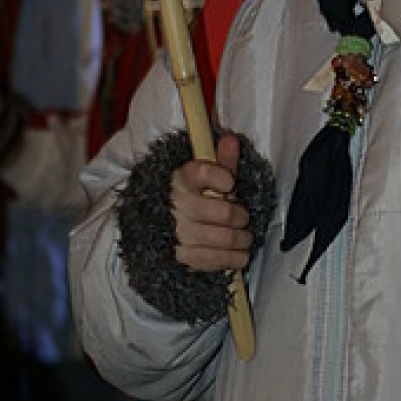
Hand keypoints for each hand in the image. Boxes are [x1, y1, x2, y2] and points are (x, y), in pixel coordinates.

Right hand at [171, 131, 254, 271]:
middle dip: (241, 216)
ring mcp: (179, 233)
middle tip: (244, 217)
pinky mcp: (182, 256)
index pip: (203, 174)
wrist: (154, 225)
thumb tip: (231, 140)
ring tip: (246, 237)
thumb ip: (220, 161)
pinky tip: (241, 254)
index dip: (222, 178)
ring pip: (223, 238)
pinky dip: (234, 258)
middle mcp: (178, 206)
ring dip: (242, 239)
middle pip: (223, 213)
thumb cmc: (188, 196)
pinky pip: (214, 259)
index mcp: (182, 179)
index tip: (230, 183)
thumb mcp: (201, 175)